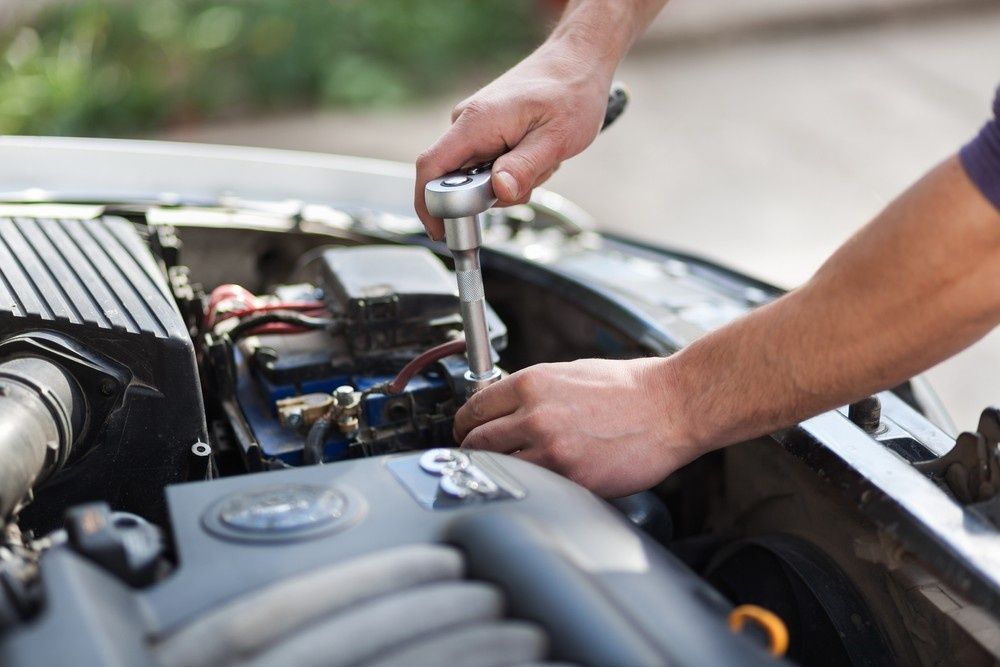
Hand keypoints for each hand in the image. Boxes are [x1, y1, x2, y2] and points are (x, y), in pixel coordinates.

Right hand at [415, 41, 613, 238]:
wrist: (579, 60)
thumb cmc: (572, 91)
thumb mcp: (556, 137)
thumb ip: (525, 166)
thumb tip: (500, 191)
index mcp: (477, 122)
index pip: (431, 168)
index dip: (428, 206)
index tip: (440, 232)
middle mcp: (468, 123)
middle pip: (457, 181)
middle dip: (493, 195)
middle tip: (531, 180)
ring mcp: (476, 127)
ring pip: (478, 177)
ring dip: (511, 182)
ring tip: (541, 159)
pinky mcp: (486, 131)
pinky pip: (489, 166)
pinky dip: (514, 170)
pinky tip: (536, 155)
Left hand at [453, 358, 700, 497]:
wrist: (672, 407)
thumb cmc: (629, 388)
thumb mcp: (570, 373)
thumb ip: (532, 391)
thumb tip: (504, 407)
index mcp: (532, 384)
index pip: (474, 407)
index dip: (464, 423)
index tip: (465, 430)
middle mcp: (535, 415)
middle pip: (477, 441)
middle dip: (472, 449)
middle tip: (477, 454)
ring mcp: (551, 450)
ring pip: (500, 467)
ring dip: (499, 469)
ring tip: (509, 467)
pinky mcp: (571, 478)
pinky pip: (534, 486)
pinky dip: (531, 484)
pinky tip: (541, 479)